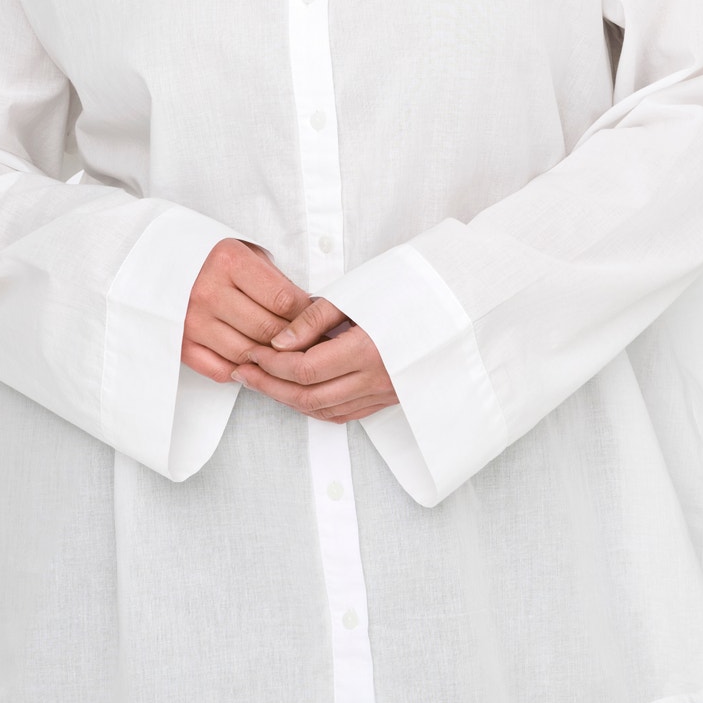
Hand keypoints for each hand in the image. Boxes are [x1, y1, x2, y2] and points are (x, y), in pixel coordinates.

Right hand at [180, 239, 315, 382]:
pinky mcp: (181, 344)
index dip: (307, 315)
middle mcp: (207, 291)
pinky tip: (254, 361)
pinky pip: (221, 371)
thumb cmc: (221, 261)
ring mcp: (191, 321)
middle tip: (309, 343)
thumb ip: (279, 283)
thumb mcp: (252, 256)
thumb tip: (314, 315)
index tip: (317, 320)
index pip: (283, 301)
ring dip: (270, 359)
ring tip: (285, 354)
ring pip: (247, 354)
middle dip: (294, 340)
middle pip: (267, 330)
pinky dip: (242, 371)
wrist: (168, 262)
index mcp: (228, 261)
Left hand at [231, 294, 398, 423]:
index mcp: (369, 350)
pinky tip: (297, 393)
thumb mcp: (358, 292)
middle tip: (244, 372)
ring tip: (262, 382)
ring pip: (324, 411)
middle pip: (308, 396)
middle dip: (270, 386)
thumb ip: (314, 319)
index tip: (252, 351)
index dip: (272, 364)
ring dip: (288, 400)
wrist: (457, 304)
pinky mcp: (390, 398)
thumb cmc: (409, 288)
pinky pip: (344, 414)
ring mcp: (386, 393)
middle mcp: (377, 379)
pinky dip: (315, 408)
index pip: (305, 369)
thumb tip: (278, 342)